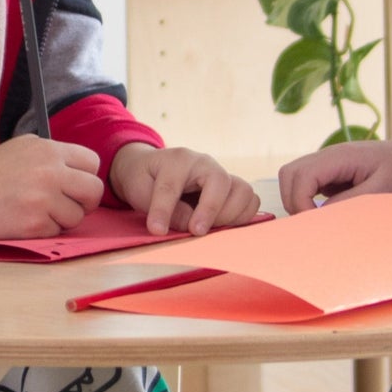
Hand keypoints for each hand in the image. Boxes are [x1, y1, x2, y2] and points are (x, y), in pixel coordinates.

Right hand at [0, 137, 103, 238]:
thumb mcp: (22, 148)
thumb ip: (53, 156)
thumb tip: (85, 171)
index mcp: (48, 149)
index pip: (93, 163)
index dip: (86, 177)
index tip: (74, 185)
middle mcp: (49, 171)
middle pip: (94, 191)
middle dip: (85, 202)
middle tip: (67, 205)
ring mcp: (42, 198)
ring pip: (78, 216)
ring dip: (62, 219)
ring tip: (37, 211)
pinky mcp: (33, 224)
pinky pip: (57, 231)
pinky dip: (44, 230)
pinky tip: (24, 220)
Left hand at [110, 142, 262, 235]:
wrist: (154, 168)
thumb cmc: (145, 179)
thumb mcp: (140, 190)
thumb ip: (162, 208)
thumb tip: (191, 225)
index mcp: (177, 160)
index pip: (172, 185)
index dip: (164, 210)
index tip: (158, 230)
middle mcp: (205, 163)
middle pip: (221, 182)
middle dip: (210, 211)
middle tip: (195, 231)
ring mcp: (222, 175)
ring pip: (243, 191)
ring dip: (229, 215)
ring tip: (210, 228)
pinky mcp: (232, 189)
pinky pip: (251, 201)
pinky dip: (241, 217)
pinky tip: (222, 225)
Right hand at [277, 136, 391, 213]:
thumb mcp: (382, 191)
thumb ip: (349, 202)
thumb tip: (319, 217)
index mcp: (340, 156)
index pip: (300, 175)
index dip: (299, 202)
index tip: (315, 224)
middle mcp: (330, 156)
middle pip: (289, 174)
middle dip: (293, 201)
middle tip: (314, 223)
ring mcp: (330, 163)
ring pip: (295, 178)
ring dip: (299, 200)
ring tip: (320, 220)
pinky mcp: (335, 173)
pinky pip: (310, 185)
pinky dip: (310, 200)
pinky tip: (329, 214)